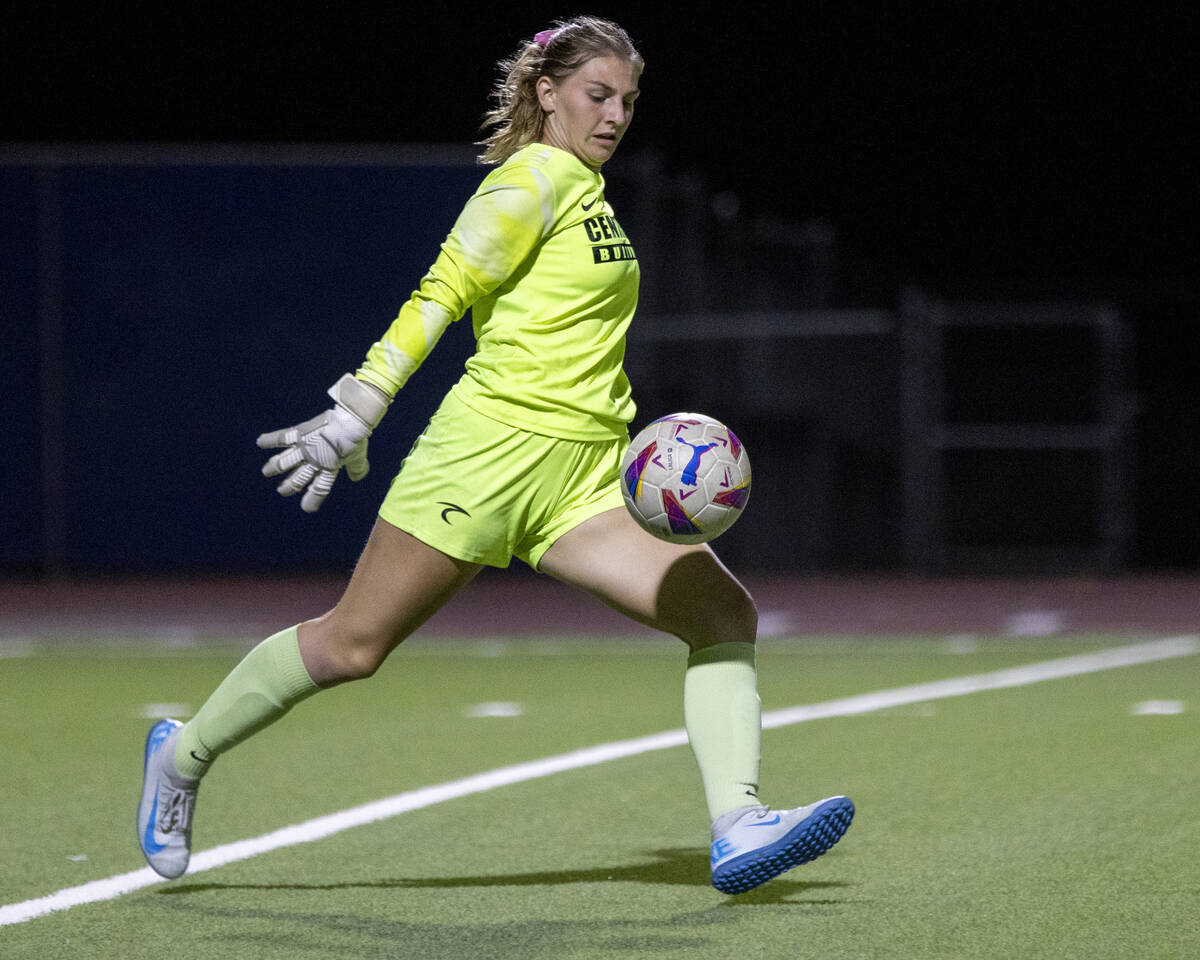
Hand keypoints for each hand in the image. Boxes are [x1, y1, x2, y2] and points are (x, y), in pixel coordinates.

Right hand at [258, 374, 389, 511]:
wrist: (350, 421)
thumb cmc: (356, 438)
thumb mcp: (358, 457)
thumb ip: (357, 469)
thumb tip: (357, 477)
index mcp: (329, 468)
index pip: (320, 488)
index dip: (312, 500)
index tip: (307, 508)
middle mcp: (314, 461)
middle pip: (298, 479)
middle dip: (288, 486)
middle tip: (281, 490)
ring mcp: (305, 448)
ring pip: (285, 462)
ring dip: (274, 467)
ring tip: (266, 472)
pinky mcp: (300, 434)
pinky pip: (282, 438)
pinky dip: (270, 439)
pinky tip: (259, 441)